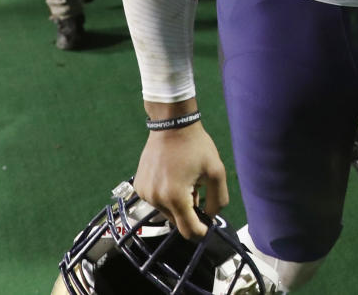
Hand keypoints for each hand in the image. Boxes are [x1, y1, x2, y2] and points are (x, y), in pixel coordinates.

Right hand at [134, 119, 228, 240]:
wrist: (172, 126)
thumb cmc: (196, 146)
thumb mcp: (217, 171)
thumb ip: (218, 200)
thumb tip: (211, 218)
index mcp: (175, 197)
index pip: (188, 230)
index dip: (201, 232)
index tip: (208, 227)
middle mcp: (156, 199)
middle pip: (177, 221)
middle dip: (190, 211)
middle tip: (197, 188)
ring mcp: (145, 194)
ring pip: (167, 211)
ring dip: (178, 204)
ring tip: (185, 179)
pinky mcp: (139, 187)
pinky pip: (156, 201)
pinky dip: (166, 196)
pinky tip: (173, 177)